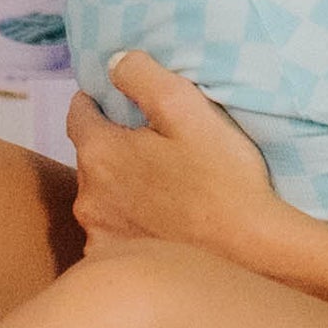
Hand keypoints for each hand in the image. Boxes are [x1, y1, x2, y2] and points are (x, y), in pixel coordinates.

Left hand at [66, 48, 303, 269]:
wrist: (249, 252)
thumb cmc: (221, 179)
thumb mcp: (187, 108)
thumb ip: (142, 76)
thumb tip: (114, 63)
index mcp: (100, 153)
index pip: (78, 113)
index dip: (96, 102)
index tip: (115, 101)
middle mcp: (88, 197)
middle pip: (91, 157)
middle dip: (114, 147)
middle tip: (154, 147)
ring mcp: (98, 235)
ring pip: (101, 198)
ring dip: (120, 189)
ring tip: (162, 190)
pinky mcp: (114, 264)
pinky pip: (111, 234)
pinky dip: (128, 225)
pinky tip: (160, 225)